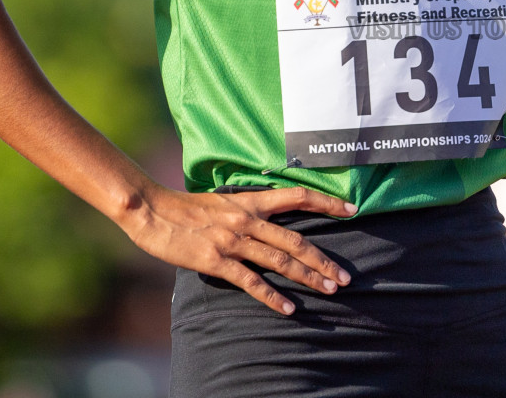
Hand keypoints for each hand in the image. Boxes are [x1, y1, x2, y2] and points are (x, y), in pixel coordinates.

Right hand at [122, 184, 356, 313]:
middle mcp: (248, 219)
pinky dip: (272, 296)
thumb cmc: (185, 207)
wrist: (152, 210)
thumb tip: (268, 221)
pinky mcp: (217, 260)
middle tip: (346, 277)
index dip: (328, 202)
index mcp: (251, 201)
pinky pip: (251, 282)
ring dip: (308, 277)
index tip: (353, 209)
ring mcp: (233, 241)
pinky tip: (288, 308)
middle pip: (297, 239)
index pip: (299, 196)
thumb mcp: (224, 201)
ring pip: (281, 260)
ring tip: (329, 291)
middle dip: (324, 260)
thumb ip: (248, 211)